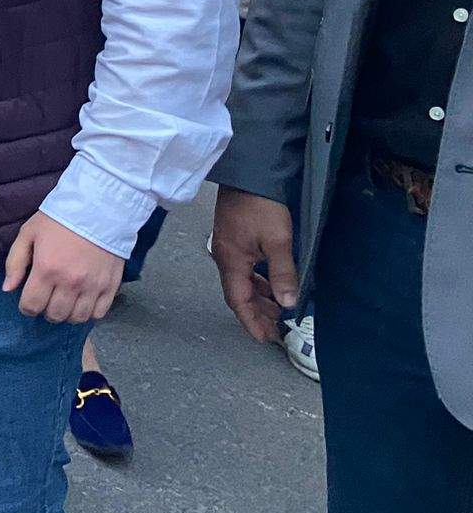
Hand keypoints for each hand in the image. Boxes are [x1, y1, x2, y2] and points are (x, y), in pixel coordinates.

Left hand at [2, 211, 123, 323]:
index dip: (26, 308)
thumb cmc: (58, 220)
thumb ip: (15, 262)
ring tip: (64, 302)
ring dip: (67, 314)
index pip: (32, 305)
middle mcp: (70, 282)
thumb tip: (7, 289)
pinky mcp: (111, 287)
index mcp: (46, 269)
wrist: (98, 209)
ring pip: (77, 318)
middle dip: (45, 311)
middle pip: (54, 315)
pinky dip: (89, 313)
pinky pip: (98, 313)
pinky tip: (83, 302)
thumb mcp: (28, 234)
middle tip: (46, 300)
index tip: (28, 302)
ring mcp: (92, 287)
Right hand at [211, 186, 299, 344]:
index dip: (251, 322)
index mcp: (231, 261)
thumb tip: (287, 303)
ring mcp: (227, 247)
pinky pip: (243, 269)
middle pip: (238, 294)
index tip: (264, 338)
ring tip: (276, 308)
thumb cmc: (261, 206)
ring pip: (241, 281)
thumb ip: (282, 274)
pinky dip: (256, 282)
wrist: (247, 174)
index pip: (238, 301)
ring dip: (258, 297)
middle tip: (275, 328)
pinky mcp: (233, 238)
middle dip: (255, 313)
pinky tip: (269, 282)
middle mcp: (224, 257)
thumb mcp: (278, 241)